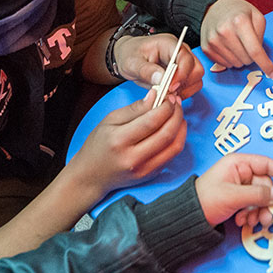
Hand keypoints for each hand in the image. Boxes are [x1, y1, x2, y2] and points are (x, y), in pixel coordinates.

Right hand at [66, 97, 186, 199]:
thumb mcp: (110, 120)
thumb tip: (155, 96)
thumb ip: (135, 108)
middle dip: (177, 114)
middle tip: (176, 102)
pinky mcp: (150, 175)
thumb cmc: (98, 145)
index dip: (165, 107)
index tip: (168, 96)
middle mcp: (133, 158)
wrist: (91, 176)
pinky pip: (172, 156)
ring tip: (177, 114)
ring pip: (174, 147)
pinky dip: (177, 140)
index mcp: (119, 140)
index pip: (151, 121)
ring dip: (181, 127)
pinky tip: (174, 129)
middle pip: (166, 134)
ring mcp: (144, 170)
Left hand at [118, 32, 203, 100]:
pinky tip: (169, 94)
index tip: (170, 87)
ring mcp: (183, 63)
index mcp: (169, 44)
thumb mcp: (132, 62)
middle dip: (184, 84)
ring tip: (166, 93)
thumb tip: (161, 79)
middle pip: (196, 69)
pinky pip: (191, 86)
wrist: (128, 57)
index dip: (181, 74)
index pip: (185, 58)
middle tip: (167, 92)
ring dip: (184, 90)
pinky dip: (182, 93)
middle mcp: (180, 52)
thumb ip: (146, 70)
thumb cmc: (130, 55)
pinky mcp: (183, 74)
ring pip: (196, 80)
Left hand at [197, 151, 272, 225]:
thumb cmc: (205, 200)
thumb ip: (258, 194)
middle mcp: (241, 173)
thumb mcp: (233, 196)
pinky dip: (251, 214)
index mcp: (238, 164)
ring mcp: (240, 186)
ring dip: (258, 211)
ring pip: (261, 197)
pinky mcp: (238, 198)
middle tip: (264, 216)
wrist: (190, 217)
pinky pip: (253, 205)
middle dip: (266, 202)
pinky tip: (241, 220)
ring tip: (250, 221)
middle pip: (265, 185)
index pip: (266, 163)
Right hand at [200, 0, 272, 75]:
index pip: (255, 50)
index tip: (272, 74)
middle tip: (248, 45)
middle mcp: (225, 31)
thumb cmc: (239, 12)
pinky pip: (224, 65)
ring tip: (237, 44)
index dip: (265, 64)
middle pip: (246, 59)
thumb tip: (260, 58)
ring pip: (236, 64)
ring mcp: (214, 41)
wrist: (214, 7)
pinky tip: (228, 47)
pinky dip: (230, 59)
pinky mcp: (206, 48)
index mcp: (240, 22)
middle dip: (251, 57)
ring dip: (240, 58)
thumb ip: (261, 36)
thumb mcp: (256, 16)